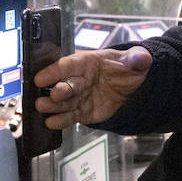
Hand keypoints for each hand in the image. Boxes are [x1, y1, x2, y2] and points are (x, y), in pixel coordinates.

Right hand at [33, 47, 152, 128]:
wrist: (133, 87)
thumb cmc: (128, 69)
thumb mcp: (135, 60)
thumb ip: (136, 58)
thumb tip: (141, 57)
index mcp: (86, 63)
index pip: (67, 65)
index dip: (53, 71)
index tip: (40, 78)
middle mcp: (78, 79)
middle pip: (64, 85)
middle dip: (57, 90)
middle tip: (52, 95)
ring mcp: (79, 97)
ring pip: (63, 102)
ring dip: (52, 105)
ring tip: (43, 108)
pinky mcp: (82, 112)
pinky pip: (70, 116)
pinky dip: (61, 120)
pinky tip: (51, 123)